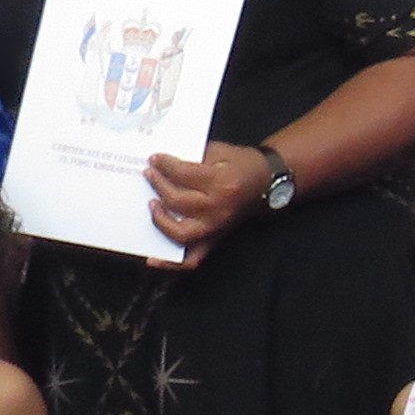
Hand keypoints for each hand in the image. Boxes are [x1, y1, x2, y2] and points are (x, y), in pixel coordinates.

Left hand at [141, 141, 274, 262]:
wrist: (265, 183)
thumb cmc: (243, 165)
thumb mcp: (219, 151)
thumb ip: (192, 157)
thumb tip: (163, 163)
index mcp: (221, 183)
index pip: (182, 174)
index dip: (164, 165)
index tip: (154, 160)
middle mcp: (218, 209)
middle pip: (177, 201)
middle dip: (158, 184)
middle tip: (149, 174)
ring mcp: (215, 228)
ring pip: (179, 232)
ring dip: (160, 220)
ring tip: (152, 204)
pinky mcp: (214, 240)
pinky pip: (191, 259)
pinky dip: (171, 263)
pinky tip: (154, 257)